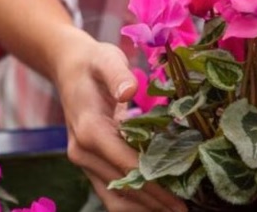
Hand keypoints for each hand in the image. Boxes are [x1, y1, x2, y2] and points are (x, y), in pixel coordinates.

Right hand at [54, 37, 187, 211]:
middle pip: (123, 187)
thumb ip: (118, 75)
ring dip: (145, 208)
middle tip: (187, 210)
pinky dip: (134, 202)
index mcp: (89, 130)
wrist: (68, 67)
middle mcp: (82, 152)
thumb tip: (130, 90)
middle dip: (155, 202)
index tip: (181, 199)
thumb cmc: (93, 62)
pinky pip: (111, 190)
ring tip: (176, 210)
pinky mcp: (89, 163)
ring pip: (114, 197)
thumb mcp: (107, 59)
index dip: (155, 184)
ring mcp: (83, 161)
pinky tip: (157, 204)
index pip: (127, 165)